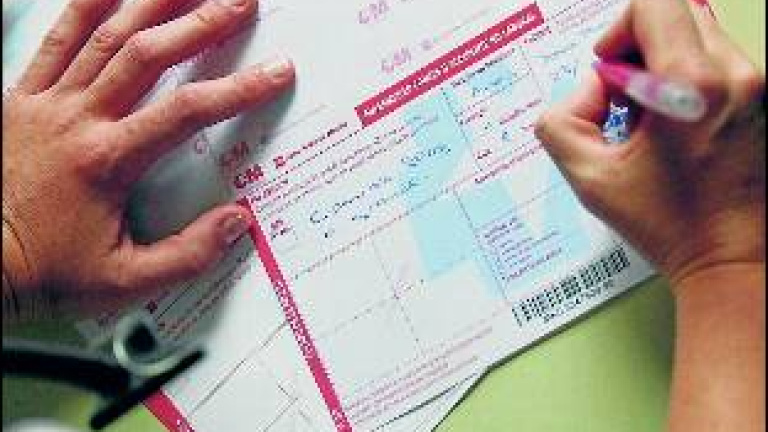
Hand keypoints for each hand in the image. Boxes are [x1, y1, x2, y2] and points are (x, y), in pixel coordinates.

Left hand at [2, 0, 294, 321]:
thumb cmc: (45, 270)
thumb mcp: (123, 281)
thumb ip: (187, 254)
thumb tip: (237, 222)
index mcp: (109, 160)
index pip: (186, 111)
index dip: (238, 88)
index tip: (275, 72)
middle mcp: (79, 119)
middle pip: (149, 55)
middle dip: (201, 22)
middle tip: (240, 1)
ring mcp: (48, 102)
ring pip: (105, 35)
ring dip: (153, 2)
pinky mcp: (23, 97)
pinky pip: (57, 39)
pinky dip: (84, 6)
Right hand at [535, 0, 764, 286]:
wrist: (733, 262)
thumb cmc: (670, 226)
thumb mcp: (589, 178)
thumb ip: (562, 121)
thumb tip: (589, 91)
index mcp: (692, 87)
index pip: (654, 5)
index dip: (618, 32)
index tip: (609, 73)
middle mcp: (737, 77)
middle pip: (677, 16)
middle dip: (639, 50)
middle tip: (626, 100)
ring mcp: (760, 87)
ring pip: (699, 37)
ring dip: (665, 65)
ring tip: (653, 119)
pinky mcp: (767, 101)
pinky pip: (720, 63)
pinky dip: (690, 81)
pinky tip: (678, 127)